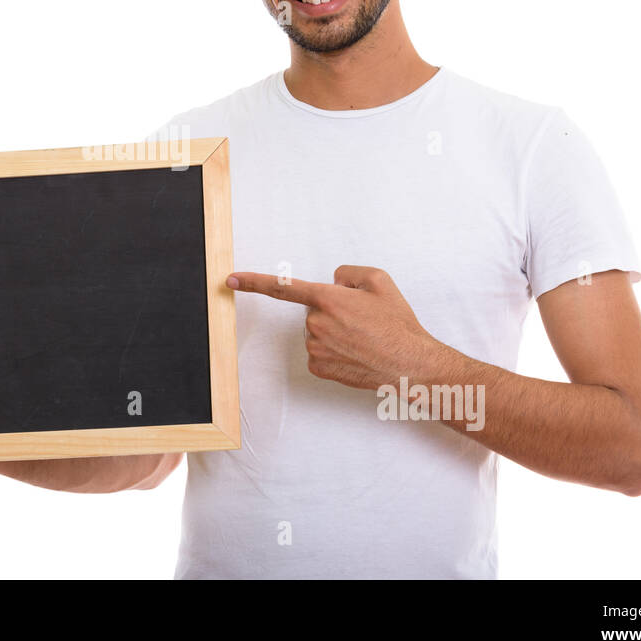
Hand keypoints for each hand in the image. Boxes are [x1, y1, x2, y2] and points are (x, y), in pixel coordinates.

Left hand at [226, 265, 444, 390]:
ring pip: (317, 332)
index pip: (282, 286)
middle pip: (314, 311)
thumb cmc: (397, 324)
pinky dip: (334, 351)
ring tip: (363, 338)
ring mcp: (315, 347)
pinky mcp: (319, 367)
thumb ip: (349, 272)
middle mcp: (316, 323)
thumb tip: (334, 281)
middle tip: (362, 321)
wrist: (409, 364)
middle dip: (333, 312)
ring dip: (335, 332)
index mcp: (327, 298)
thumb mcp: (379, 281)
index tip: (230, 279)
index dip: (253, 282)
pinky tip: (355, 353)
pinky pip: (320, 352)